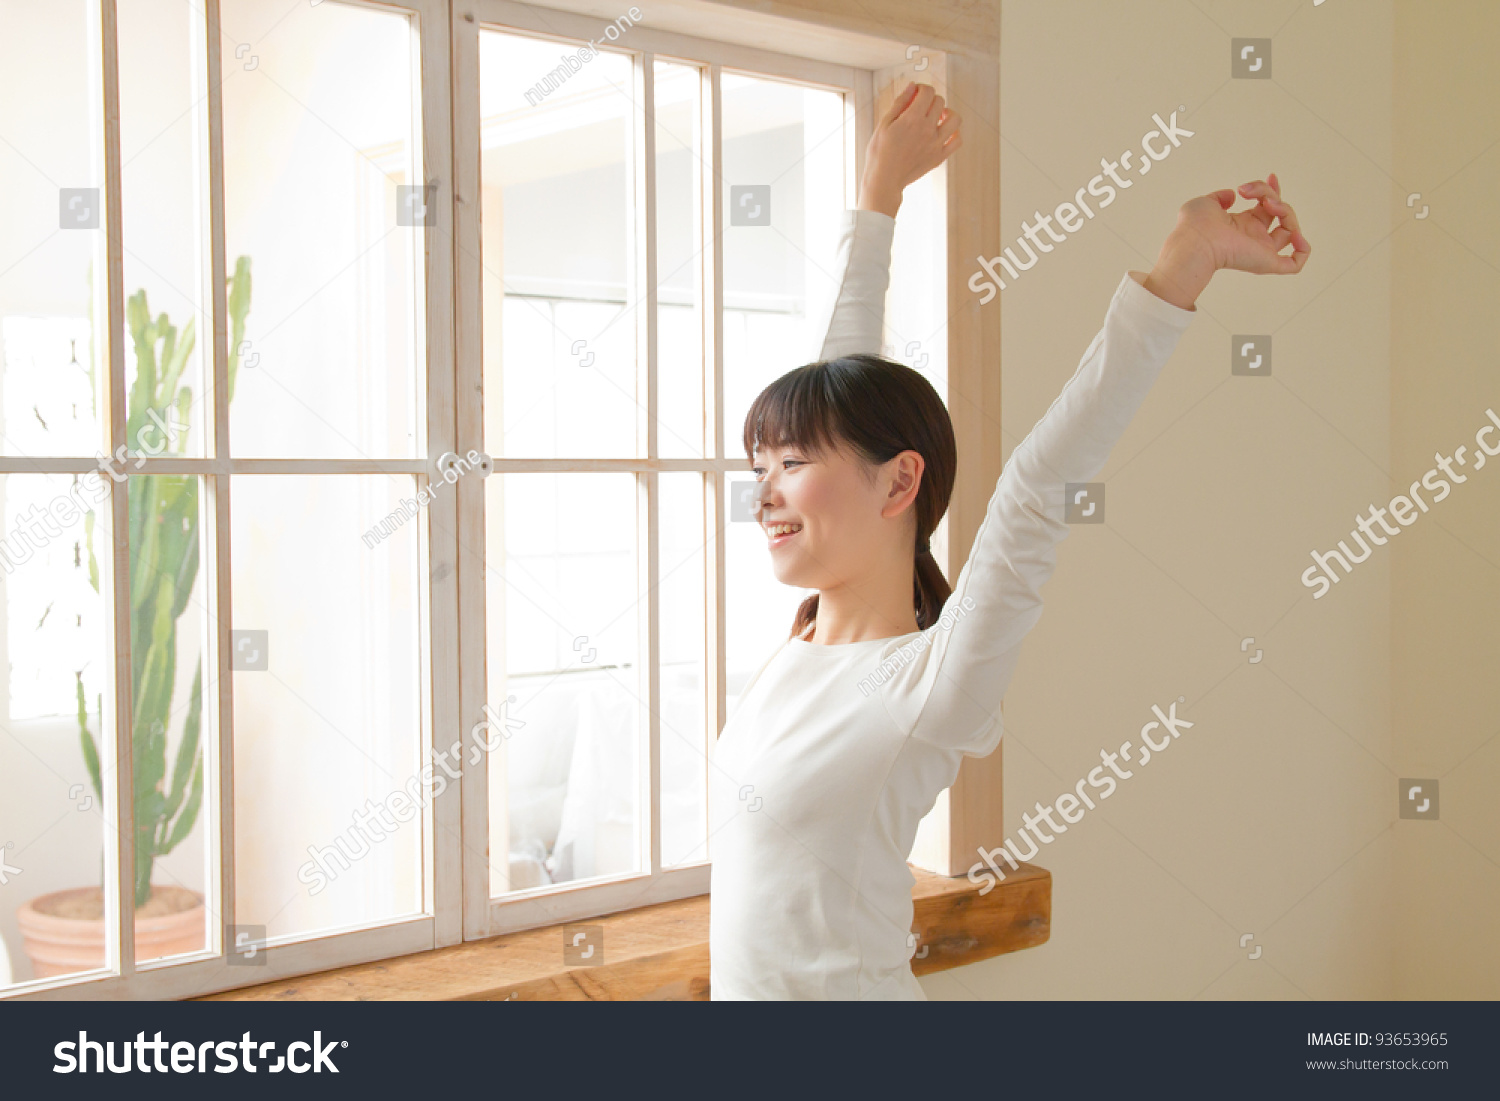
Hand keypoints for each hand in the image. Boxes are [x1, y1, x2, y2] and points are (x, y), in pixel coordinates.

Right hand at [857, 83, 961, 217]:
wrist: (885, 180)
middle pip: (939, 102)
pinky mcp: (939, 156)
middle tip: (921, 106)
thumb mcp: (884, 124)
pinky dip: (955, 133)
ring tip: (938, 116)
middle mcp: (928, 129)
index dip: (921, 88)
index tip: (916, 93)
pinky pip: (957, 141)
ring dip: (948, 113)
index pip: (927, 92)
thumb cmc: (880, 153)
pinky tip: (944, 132)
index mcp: (912, 118)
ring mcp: (936, 143)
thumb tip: (912, 86)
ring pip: (955, 119)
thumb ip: (900, 103)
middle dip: (930, 99)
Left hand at [1143, 173, 1310, 308]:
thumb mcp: (1205, 202)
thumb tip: (1232, 195)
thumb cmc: (1194, 226)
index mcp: (1241, 225)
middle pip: (1279, 213)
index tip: (1271, 176)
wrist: (1195, 241)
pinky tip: (1296, 236)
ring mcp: (1261, 250)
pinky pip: (1294, 264)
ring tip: (1267, 203)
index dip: (1272, 190)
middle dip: (1272, 193)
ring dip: (1285, 209)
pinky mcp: (1266, 262)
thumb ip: (1219, 197)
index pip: (1266, 207)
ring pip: (1290, 229)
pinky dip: (1303, 250)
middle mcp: (1253, 238)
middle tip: (1250, 191)